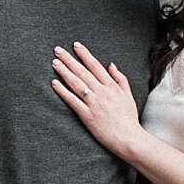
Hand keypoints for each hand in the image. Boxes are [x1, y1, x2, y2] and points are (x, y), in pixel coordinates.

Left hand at [52, 42, 142, 159]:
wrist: (128, 138)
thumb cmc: (129, 119)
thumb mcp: (128, 95)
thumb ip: (120, 79)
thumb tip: (111, 64)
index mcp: (112, 86)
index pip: (95, 66)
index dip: (84, 55)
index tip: (75, 45)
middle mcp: (102, 92)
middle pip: (83, 72)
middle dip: (69, 59)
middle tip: (58, 50)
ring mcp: (94, 103)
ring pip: (76, 83)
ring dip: (64, 72)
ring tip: (54, 63)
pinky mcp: (87, 115)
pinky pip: (72, 101)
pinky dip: (63, 91)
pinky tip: (54, 83)